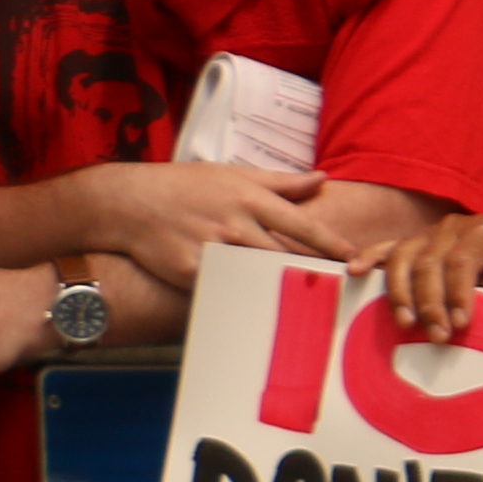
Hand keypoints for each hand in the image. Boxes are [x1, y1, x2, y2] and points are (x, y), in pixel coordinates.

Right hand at [56, 159, 328, 290]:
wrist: (127, 203)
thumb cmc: (185, 187)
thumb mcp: (233, 174)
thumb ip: (281, 182)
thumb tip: (322, 178)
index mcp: (250, 199)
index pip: (303, 225)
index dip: (332, 245)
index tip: (354, 259)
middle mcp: (236, 224)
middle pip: (286, 256)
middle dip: (312, 273)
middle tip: (338, 288)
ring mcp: (213, 249)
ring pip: (260, 275)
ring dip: (282, 287)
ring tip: (306, 301)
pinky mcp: (193, 272)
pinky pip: (226, 289)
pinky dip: (243, 297)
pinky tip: (258, 307)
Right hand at [360, 215, 482, 342]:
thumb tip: (462, 322)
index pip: (462, 263)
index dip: (458, 295)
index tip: (460, 325)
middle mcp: (455, 226)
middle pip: (430, 262)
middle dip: (430, 303)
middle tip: (437, 336)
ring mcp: (432, 231)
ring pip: (405, 257)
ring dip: (401, 293)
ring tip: (405, 322)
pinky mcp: (417, 240)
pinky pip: (389, 248)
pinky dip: (370, 257)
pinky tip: (354, 271)